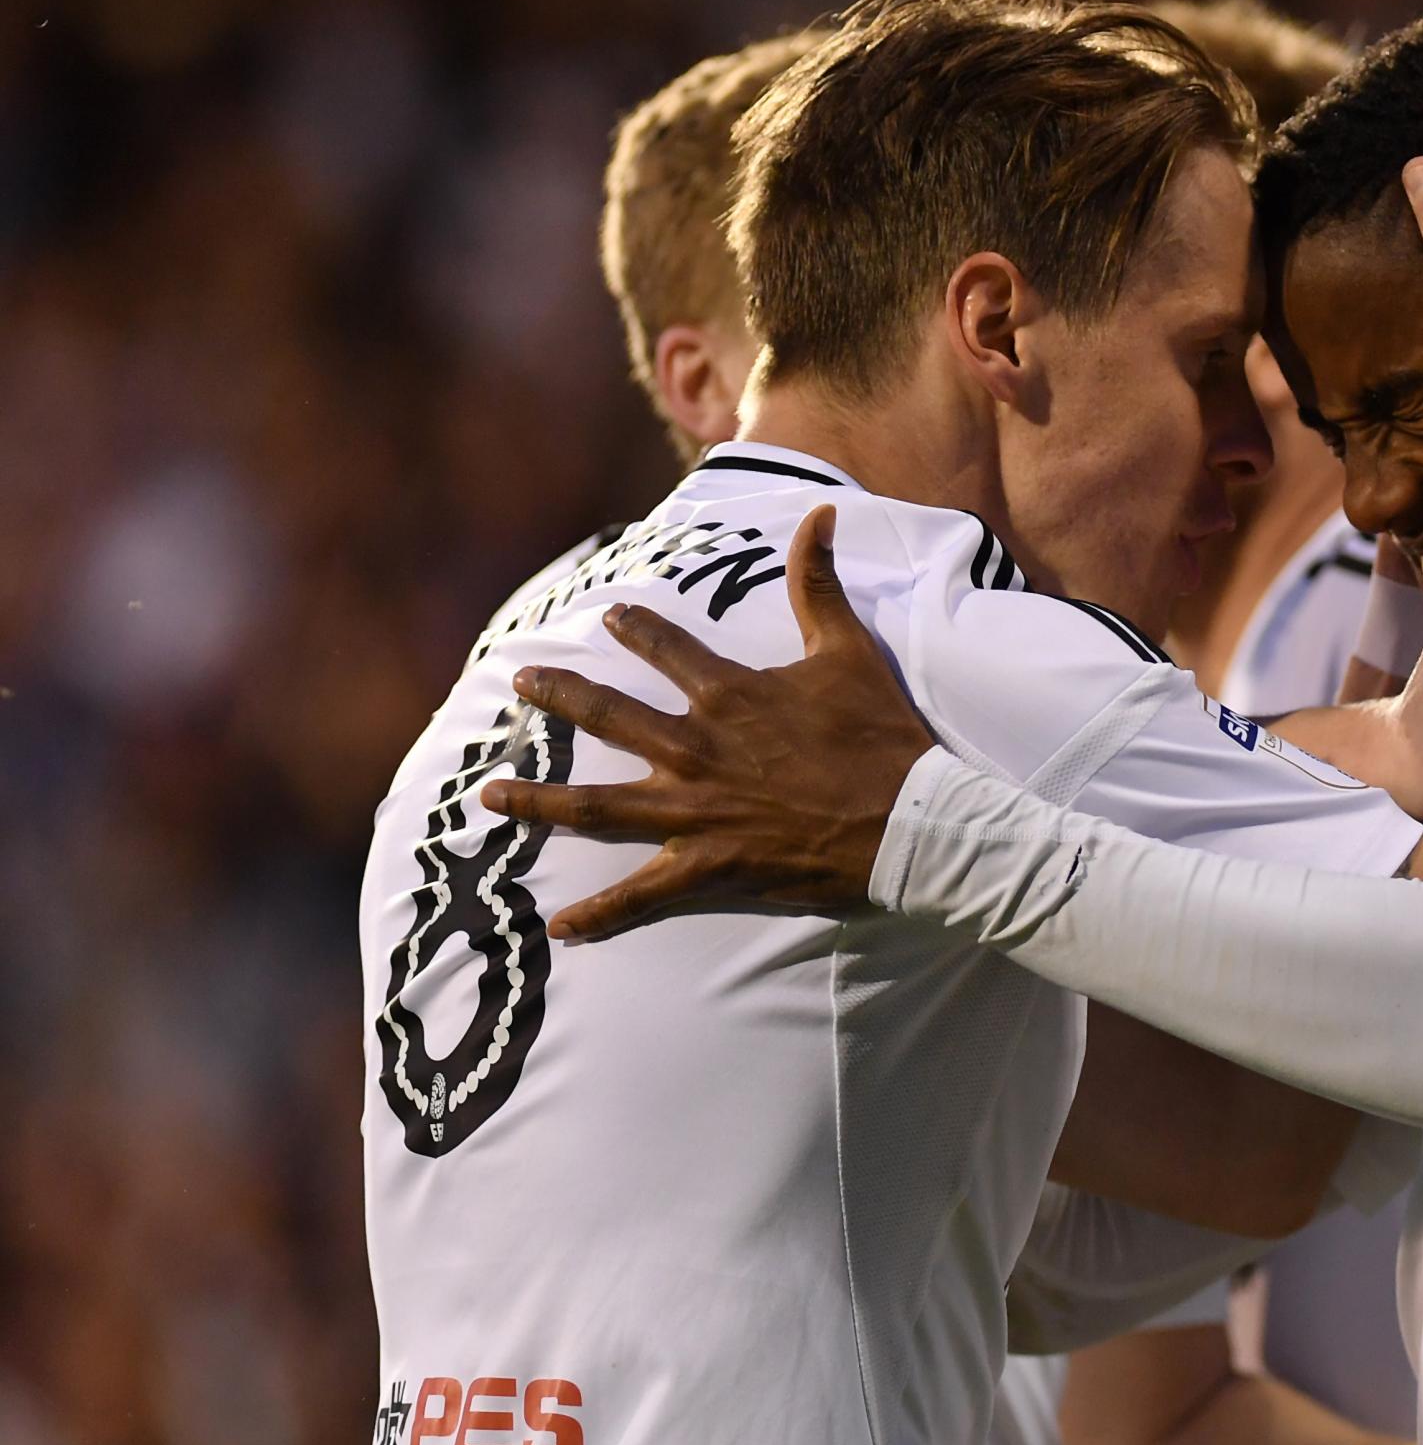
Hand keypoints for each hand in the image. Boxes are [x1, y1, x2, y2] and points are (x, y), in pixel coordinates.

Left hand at [478, 504, 934, 939]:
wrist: (908, 819)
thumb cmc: (880, 737)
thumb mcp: (849, 650)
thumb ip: (819, 583)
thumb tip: (819, 514)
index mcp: (729, 695)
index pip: (666, 649)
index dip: (635, 628)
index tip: (608, 616)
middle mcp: (697, 748)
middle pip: (608, 717)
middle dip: (559, 697)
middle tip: (520, 684)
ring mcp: (696, 811)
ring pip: (597, 806)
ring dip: (539, 801)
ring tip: (491, 795)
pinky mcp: (710, 866)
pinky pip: (644, 894)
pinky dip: (601, 915)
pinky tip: (561, 929)